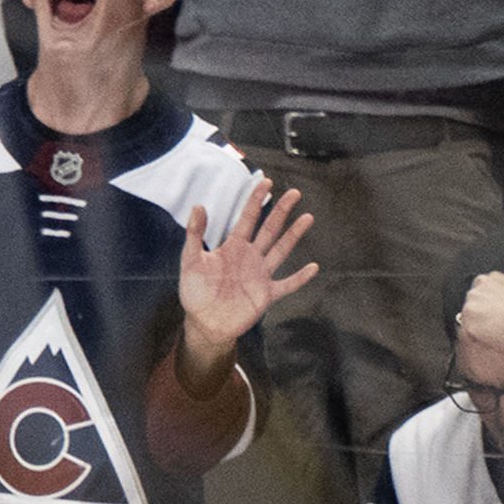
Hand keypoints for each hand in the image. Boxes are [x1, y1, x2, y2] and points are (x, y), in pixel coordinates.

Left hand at [178, 182, 317, 362]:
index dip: (255, 200)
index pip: (248, 218)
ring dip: (294, 235)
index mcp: (233, 247)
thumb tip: (198, 206)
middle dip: (282, 211)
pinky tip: (313, 268)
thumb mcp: (190, 261)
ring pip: (281, 250)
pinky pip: (286, 284)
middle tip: (295, 193)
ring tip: (307, 218)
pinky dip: (299, 278)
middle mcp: (250, 257)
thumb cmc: (195, 292)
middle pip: (270, 229)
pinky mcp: (266, 294)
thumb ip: (194, 235)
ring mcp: (261, 275)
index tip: (266, 181)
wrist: (204, 322)